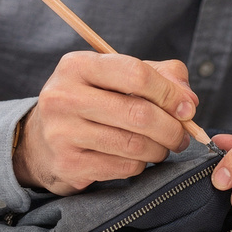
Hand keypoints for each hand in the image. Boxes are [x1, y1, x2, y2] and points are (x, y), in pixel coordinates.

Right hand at [13, 53, 197, 194]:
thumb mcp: (118, 76)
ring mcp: (62, 132)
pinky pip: (123, 167)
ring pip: (133, 144)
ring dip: (160, 149)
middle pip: (138, 113)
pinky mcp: (67, 164)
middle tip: (182, 136)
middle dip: (172, 128)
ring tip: (163, 147)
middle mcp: (64, 96)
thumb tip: (188, 101)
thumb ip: (161, 76)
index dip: (169, 92)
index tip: (187, 108)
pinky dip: (140, 165)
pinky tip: (138, 158)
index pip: (135, 74)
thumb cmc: (93, 101)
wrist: (42, 140)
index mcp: (78, 65)